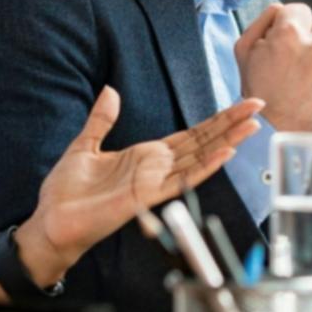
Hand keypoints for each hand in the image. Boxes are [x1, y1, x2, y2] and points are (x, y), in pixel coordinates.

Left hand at [17, 88, 262, 283]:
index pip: (190, 134)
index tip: (239, 104)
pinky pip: (182, 179)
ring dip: (227, 141)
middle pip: (203, 141)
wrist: (53, 220)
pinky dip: (206, 165)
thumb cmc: (67, 191)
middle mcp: (157, 168)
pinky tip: (226, 152)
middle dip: (230, 123)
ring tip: (252, 125)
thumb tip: (111, 90)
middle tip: (258, 105)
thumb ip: (102, 120)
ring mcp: (155, 182)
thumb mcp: (85, 145)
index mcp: (146, 155)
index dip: (215, 119)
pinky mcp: (147, 196)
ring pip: (200, 157)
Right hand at [234, 2, 311, 132]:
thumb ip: (264, 20)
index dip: (291, 28)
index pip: (300, 10)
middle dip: (310, 46)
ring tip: (308, 88)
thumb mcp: (244, 52)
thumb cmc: (258, 94)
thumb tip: (283, 9)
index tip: (288, 46)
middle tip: (296, 72)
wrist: (277, 138)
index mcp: (289, 33)